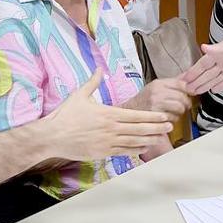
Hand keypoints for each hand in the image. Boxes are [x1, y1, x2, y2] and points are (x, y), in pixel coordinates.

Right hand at [34, 72, 172, 161]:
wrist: (52, 136)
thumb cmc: (65, 115)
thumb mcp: (80, 94)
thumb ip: (93, 82)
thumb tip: (99, 69)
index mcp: (108, 113)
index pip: (136, 115)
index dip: (152, 117)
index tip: (164, 116)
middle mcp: (111, 129)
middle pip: (139, 129)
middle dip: (156, 128)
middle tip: (169, 126)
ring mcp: (107, 142)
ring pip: (134, 142)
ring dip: (149, 139)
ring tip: (161, 137)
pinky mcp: (102, 153)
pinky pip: (123, 152)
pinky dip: (136, 150)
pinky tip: (144, 147)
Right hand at [125, 77, 192, 116]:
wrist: (130, 111)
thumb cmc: (144, 99)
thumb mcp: (157, 86)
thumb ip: (173, 82)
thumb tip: (189, 76)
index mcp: (158, 83)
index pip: (181, 83)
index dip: (189, 90)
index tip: (191, 93)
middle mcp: (157, 92)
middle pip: (182, 97)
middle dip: (186, 103)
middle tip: (184, 106)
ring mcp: (156, 104)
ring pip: (179, 108)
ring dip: (180, 112)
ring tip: (176, 112)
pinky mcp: (156, 115)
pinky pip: (173, 118)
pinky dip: (173, 119)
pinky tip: (168, 117)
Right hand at [183, 12, 222, 94]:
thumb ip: (218, 49)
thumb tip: (203, 48)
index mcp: (220, 52)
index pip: (203, 64)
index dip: (193, 72)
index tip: (184, 79)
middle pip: (207, 73)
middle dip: (196, 81)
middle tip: (186, 89)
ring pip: (215, 78)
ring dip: (205, 84)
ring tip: (196, 91)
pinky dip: (220, 85)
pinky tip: (214, 89)